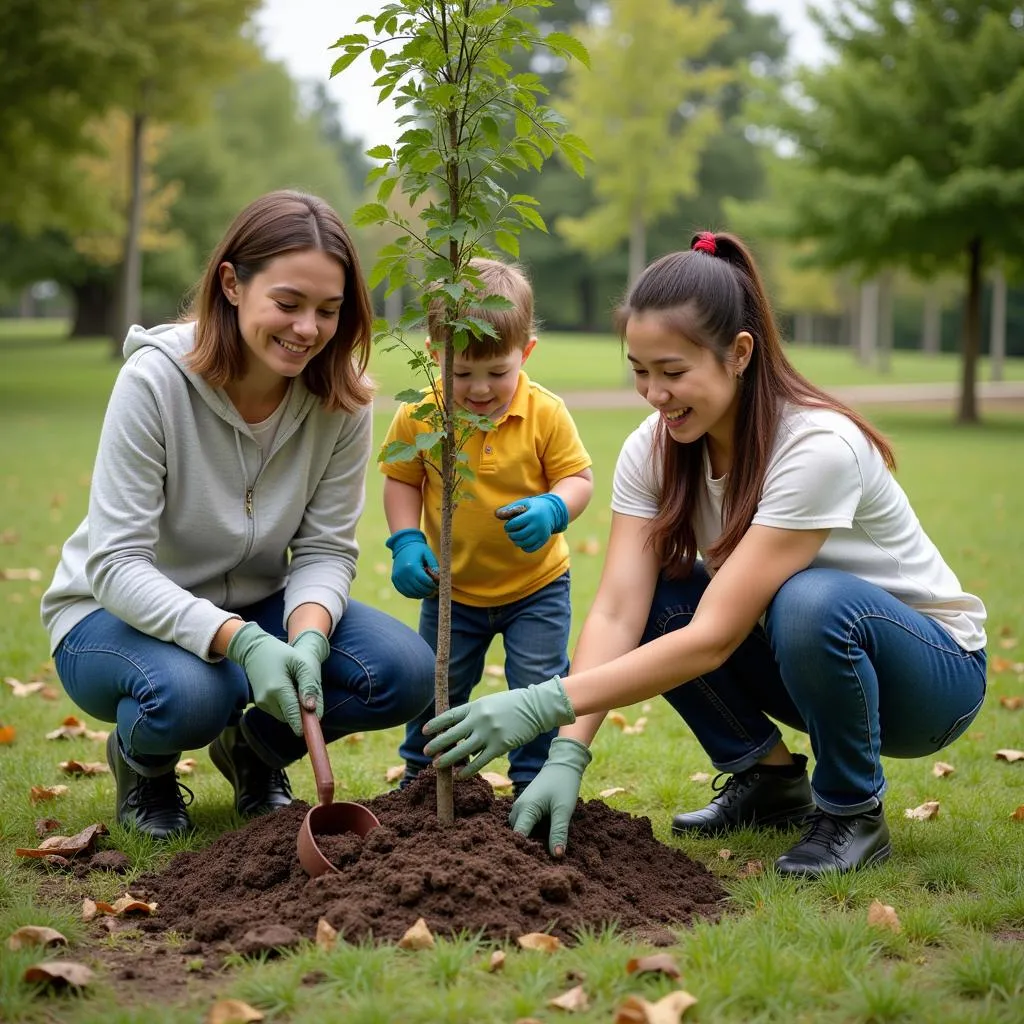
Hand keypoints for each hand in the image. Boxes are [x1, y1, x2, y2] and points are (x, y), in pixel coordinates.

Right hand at [227, 622, 322, 735]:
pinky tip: (286, 687)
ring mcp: (261, 703)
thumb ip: (309, 686)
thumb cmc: (283, 654)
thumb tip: (312, 709)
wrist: (256, 649)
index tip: (313, 735)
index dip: (304, 726)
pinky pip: (279, 710)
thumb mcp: (301, 664)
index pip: (293, 715)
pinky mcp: (260, 703)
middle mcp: (266, 700)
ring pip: (285, 715)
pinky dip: (286, 705)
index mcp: (277, 689)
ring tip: (293, 685)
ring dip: (294, 708)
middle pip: (291, 717)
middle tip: (307, 693)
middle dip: (301, 712)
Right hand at [386, 528, 439, 597]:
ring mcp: (397, 577)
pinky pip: (404, 592)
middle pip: (418, 588)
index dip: (432, 586)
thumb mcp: (428, 554)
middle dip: (428, 591)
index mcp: (412, 566)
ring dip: (421, 594)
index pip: (424, 581)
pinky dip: (413, 595)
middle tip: (434, 591)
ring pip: (411, 593)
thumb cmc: (418, 549)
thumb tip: (440, 579)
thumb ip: (434, 566)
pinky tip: (419, 592)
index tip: (437, 586)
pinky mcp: (394, 580)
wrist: (403, 544)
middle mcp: (403, 573)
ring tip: (428, 593)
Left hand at [422, 676, 575, 776]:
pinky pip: (479, 761)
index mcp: (475, 706)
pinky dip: (468, 770)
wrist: (536, 707)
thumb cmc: (513, 704)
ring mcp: (489, 733)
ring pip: (462, 750)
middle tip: (426, 752)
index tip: (425, 731)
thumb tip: (458, 730)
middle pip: (452, 735)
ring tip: (437, 766)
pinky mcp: (500, 746)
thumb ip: (475, 714)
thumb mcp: (490, 703)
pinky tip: (460, 775)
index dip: (435, 724)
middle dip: (437, 744)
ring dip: (448, 759)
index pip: (450, 716)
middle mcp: (479, 719)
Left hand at [496, 494, 568, 553]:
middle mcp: (538, 525)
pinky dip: (524, 547)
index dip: (508, 526)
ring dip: (516, 541)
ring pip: (524, 543)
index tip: (508, 525)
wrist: (552, 510)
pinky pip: (531, 548)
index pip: (515, 524)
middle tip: (511, 532)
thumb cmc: (533, 506)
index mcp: (532, 515)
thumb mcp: (523, 503)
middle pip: (519, 535)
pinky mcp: (544, 540)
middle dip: (511, 535)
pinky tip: (522, 541)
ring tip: (515, 537)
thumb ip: (510, 508)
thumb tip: (496, 514)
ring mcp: (542, 534)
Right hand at [509, 737, 591, 855]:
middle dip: (526, 847)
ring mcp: (519, 806)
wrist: (562, 764)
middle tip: (540, 861)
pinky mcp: (524, 806)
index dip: (525, 851)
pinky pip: (523, 823)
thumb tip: (557, 856)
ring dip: (528, 839)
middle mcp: (517, 808)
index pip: (519, 837)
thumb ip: (559, 832)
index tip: (534, 865)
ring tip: (541, 851)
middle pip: (517, 835)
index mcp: (526, 809)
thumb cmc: (564, 784)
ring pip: (519, 829)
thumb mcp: (564, 810)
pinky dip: (530, 831)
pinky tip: (541, 838)